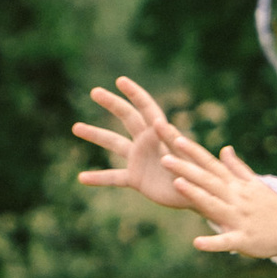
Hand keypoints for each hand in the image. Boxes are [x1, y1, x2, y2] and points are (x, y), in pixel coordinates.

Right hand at [72, 75, 208, 207]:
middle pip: (126, 117)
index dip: (134, 94)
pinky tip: (81, 178)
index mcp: (162, 134)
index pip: (147, 108)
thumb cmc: (201, 177)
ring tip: (75, 127)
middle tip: (94, 92)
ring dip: (95, 134)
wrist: (201, 197)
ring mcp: (139, 160)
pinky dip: (98, 178)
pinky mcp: (136, 179)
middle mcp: (148, 142)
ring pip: (113, 143)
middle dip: (111, 103)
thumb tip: (157, 122)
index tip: (120, 81)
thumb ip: (172, 142)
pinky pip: (113, 177)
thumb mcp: (188, 157)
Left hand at [173, 143, 276, 266]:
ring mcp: (238, 219)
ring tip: (177, 185)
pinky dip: (212, 243)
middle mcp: (236, 198)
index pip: (212, 165)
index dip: (194, 152)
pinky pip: (226, 242)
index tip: (177, 138)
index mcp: (237, 186)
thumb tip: (225, 149)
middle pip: (208, 181)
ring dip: (196, 195)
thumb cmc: (272, 206)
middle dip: (186, 170)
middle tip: (164, 158)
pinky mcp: (243, 240)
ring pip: (214, 206)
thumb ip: (237, 168)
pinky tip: (197, 242)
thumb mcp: (256, 184)